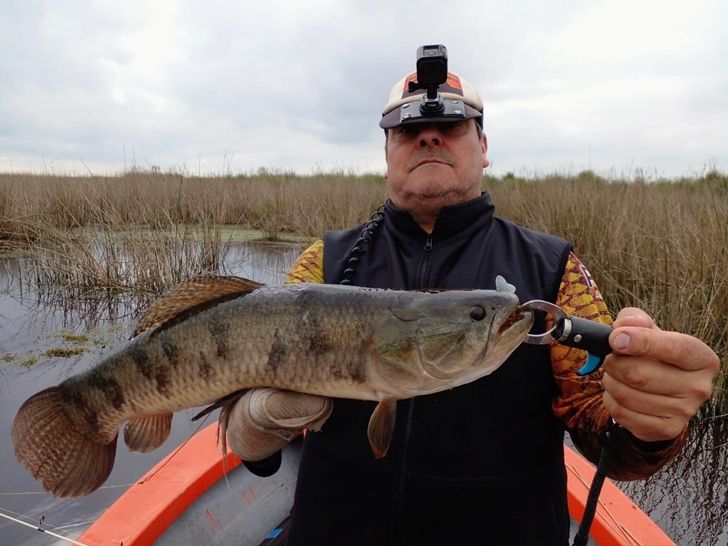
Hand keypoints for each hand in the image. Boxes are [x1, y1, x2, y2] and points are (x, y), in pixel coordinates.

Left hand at [601, 308, 719, 441]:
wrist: (662, 391)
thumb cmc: (654, 354)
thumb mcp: (647, 330)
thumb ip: (635, 320)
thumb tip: (624, 327)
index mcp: (702, 358)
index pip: (675, 348)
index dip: (642, 342)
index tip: (615, 339)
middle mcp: (699, 387)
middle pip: (640, 375)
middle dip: (614, 363)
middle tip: (610, 358)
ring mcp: (684, 412)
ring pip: (626, 395)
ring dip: (610, 381)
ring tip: (615, 375)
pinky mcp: (665, 429)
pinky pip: (621, 413)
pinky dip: (610, 399)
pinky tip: (619, 393)